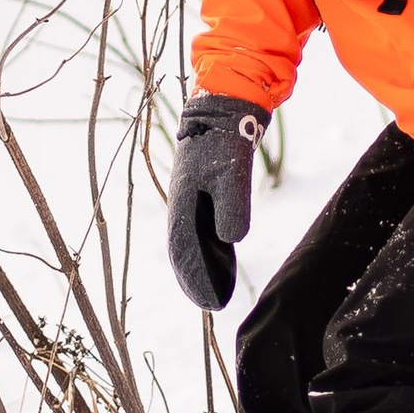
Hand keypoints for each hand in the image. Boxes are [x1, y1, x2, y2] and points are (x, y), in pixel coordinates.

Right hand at [166, 94, 268, 311]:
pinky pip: (201, 227)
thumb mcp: (230, 172)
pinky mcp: (202, 190)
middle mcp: (181, 202)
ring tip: (216, 289)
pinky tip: (224, 256)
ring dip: (202, 265)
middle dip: (195, 278)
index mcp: (182, 201)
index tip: (210, 303)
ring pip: (192, 240)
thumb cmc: (225, 139)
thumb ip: (232, 207)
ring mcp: (190, 196)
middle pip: (183, 249)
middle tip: (211, 305)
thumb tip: (231, 240)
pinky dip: (209, 247)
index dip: (195, 278)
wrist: (222, 107)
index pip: (184, 249)